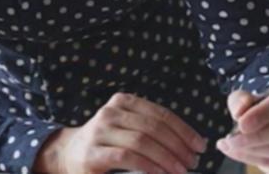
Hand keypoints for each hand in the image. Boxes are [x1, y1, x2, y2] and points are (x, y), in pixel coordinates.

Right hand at [35, 92, 208, 173]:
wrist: (68, 156)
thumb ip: (151, 131)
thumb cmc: (106, 145)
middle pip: (153, 127)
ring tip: (180, 170)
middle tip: (192, 161)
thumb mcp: (128, 129)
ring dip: (166, 157)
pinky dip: (149, 165)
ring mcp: (100, 131)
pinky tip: (161, 173)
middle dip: (178, 146)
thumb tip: (189, 145)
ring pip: (142, 140)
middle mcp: (110, 112)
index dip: (184, 129)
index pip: (161, 113)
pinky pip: (128, 156)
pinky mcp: (93, 153)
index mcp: (123, 102)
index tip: (200, 145)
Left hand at [216, 81, 268, 172]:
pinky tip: (240, 153)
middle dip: (259, 136)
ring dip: (257, 150)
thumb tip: (240, 110)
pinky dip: (258, 160)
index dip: (264, 113)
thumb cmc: (262, 107)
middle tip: (233, 140)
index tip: (241, 123)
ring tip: (232, 147)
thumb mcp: (248, 97)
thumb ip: (241, 100)